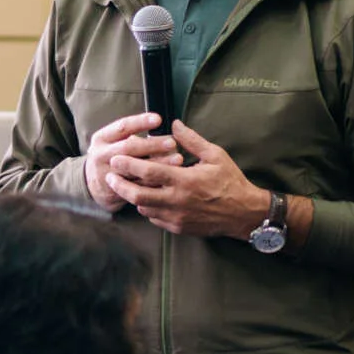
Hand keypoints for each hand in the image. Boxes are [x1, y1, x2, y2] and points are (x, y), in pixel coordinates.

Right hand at [83, 112, 183, 211]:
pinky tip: (171, 176)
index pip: (122, 127)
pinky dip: (156, 181)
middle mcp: (102, 155)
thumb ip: (130, 133)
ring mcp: (107, 174)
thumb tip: (157, 122)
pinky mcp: (116, 190)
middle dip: (152, 145)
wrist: (92, 185)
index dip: (140, 122)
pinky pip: (139, 186)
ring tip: (178, 159)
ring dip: (159, 164)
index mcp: (102, 138)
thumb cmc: (110, 156)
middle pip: (129, 148)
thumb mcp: (112, 141)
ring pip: (136, 169)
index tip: (158, 119)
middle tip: (172, 142)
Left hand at [105, 121, 266, 238]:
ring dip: (134, 197)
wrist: (244, 213)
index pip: (149, 172)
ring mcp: (177, 217)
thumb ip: (192, 140)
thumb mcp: (215, 155)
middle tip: (110, 176)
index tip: (116, 158)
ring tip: (127, 185)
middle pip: (138, 195)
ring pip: (144, 208)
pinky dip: (148, 208)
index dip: (128, 165)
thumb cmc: (231, 182)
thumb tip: (174, 124)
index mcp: (185, 180)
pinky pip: (155, 219)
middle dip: (120, 185)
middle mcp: (178, 201)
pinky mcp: (179, 228)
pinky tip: (147, 199)